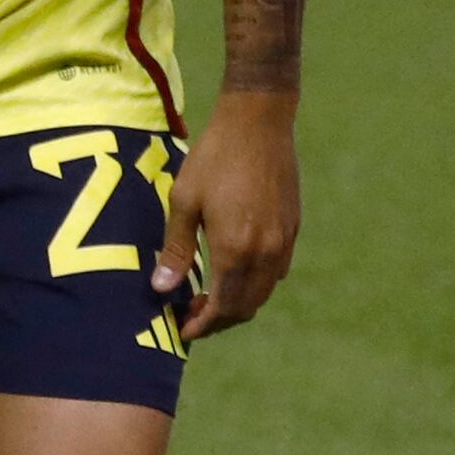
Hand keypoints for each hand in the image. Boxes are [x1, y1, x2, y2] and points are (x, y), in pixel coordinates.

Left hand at [160, 90, 298, 341]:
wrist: (259, 124)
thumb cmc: (213, 159)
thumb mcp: (183, 202)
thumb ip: (175, 250)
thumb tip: (162, 289)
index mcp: (235, 249)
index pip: (223, 307)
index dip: (203, 325)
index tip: (183, 330)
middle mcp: (266, 252)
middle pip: (246, 307)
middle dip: (218, 320)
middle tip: (189, 316)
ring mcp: (284, 242)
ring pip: (264, 293)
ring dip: (238, 304)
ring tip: (207, 298)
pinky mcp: (293, 229)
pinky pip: (276, 272)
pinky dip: (255, 285)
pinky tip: (231, 273)